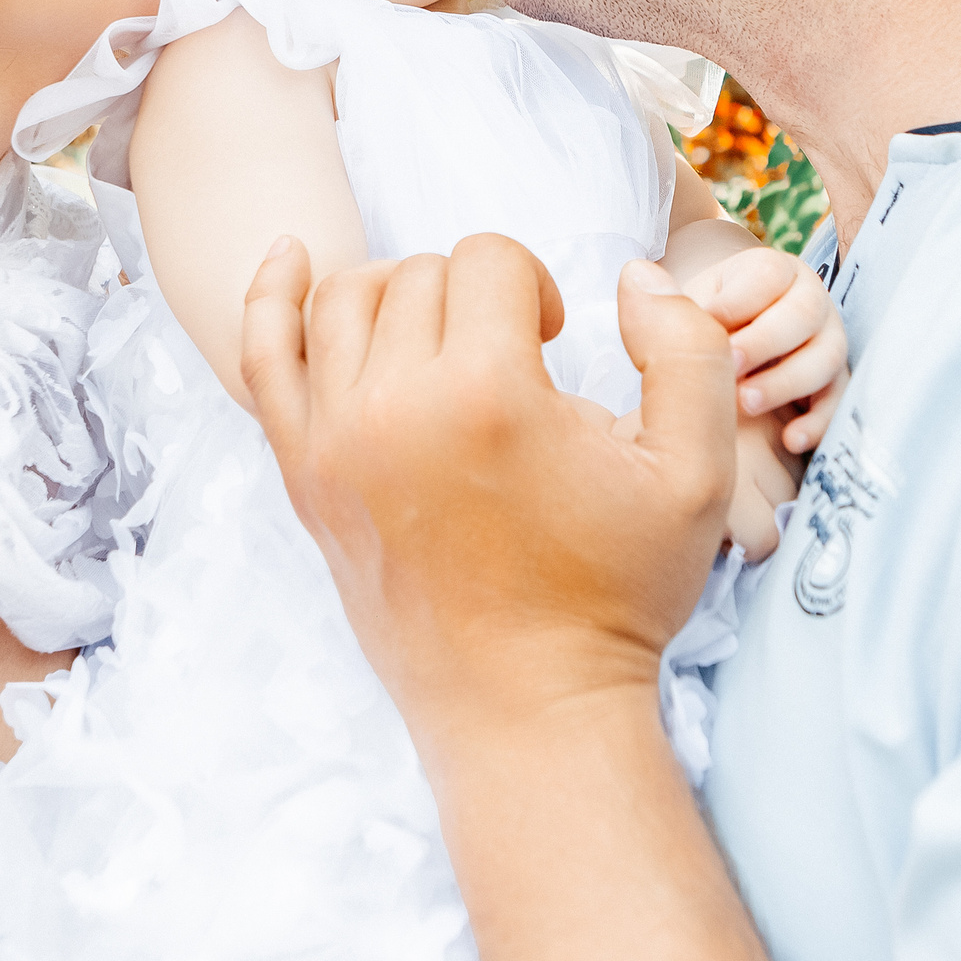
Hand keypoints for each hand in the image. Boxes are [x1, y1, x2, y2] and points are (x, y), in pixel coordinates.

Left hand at [240, 233, 739, 740]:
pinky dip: (270, 297)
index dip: (534, 287)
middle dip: (473, 297)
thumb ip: (691, 349)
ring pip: (344, 297)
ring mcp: (334, 440)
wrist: (527, 706)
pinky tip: (291, 254)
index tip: (553, 342)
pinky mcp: (302, 475)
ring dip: (398, 295)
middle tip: (509, 361)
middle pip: (419, 274)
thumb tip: (637, 275)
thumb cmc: (614, 593)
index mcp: (488, 394)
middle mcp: (394, 405)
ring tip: (442, 341)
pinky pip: (264, 358)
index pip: (489, 259)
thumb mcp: (697, 473)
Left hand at [683, 247, 849, 451]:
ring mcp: (827, 343)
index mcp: (771, 272)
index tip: (706, 323)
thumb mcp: (687, 313)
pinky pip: (838, 401)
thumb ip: (670, 303)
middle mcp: (808, 302)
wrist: (727, 363)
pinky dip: (818, 421)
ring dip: (786, 381)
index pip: (768, 275)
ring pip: (827, 356)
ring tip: (745, 403)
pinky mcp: (833, 386)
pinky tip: (790, 439)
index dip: (738, 300)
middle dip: (764, 341)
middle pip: (804, 313)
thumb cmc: (704, 329)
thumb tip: (638, 278)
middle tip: (727, 366)